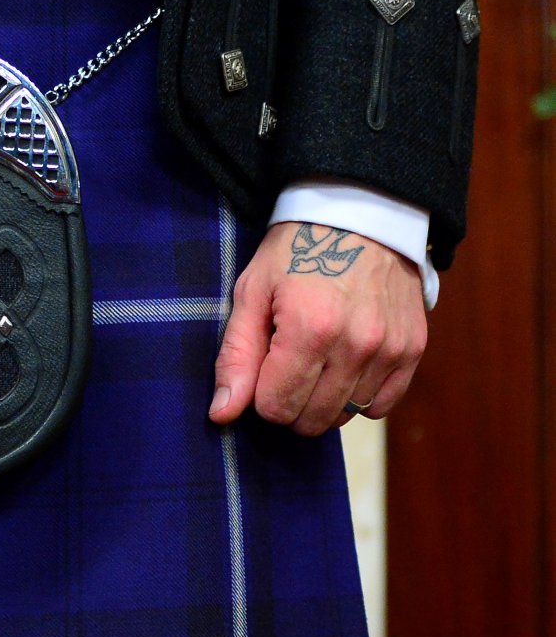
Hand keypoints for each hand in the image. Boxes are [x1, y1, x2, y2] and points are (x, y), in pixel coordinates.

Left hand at [210, 221, 425, 434]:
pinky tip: (343, 369)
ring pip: (345, 415)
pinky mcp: (413, 349)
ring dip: (322, 402)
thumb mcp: (251, 293)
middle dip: (289, 404)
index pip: (277, 407)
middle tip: (285, 369)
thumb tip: (222, 414)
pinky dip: (358, 398)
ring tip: (314, 362)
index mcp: (310, 329)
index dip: (260, 397)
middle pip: (312, 419)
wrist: (361, 217)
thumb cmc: (296, 254)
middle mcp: (357, 344)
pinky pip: (381, 405)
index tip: (262, 370)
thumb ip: (236, 356)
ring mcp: (391, 348)